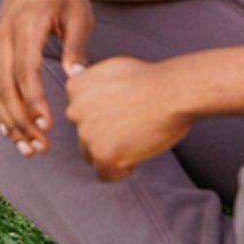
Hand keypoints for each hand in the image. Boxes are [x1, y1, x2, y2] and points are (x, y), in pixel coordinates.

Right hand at [0, 0, 93, 154]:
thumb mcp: (80, 14)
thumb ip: (77, 45)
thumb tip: (77, 78)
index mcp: (26, 24)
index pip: (25, 69)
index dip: (33, 100)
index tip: (48, 125)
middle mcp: (3, 34)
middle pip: (4, 85)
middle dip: (20, 120)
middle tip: (39, 148)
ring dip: (8, 121)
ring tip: (27, 149)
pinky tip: (9, 132)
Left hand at [65, 57, 193, 180]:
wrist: (171, 93)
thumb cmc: (149, 79)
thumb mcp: (111, 68)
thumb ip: (91, 80)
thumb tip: (72, 71)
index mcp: (74, 88)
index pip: (80, 112)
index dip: (102, 116)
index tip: (122, 111)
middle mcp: (74, 111)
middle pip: (84, 134)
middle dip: (104, 135)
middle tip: (131, 127)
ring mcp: (87, 134)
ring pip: (91, 154)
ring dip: (110, 153)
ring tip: (135, 141)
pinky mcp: (103, 155)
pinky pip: (104, 174)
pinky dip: (119, 171)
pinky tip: (134, 157)